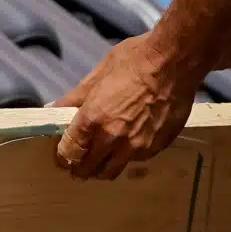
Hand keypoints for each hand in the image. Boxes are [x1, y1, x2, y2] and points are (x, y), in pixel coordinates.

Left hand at [53, 34, 199, 179]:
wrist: (174, 62)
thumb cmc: (136, 60)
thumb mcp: (99, 73)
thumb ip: (75, 97)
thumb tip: (55, 108)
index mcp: (93, 119)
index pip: (69, 152)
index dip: (63, 157)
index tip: (62, 156)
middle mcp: (112, 138)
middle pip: (89, 169)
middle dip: (80, 168)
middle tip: (80, 162)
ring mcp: (136, 146)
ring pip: (113, 170)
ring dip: (103, 167)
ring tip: (103, 157)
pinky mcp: (156, 147)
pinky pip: (136, 160)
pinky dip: (128, 156)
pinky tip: (129, 142)